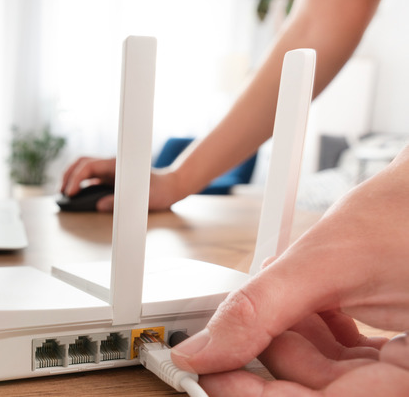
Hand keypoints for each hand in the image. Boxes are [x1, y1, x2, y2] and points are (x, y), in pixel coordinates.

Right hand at [59, 156, 183, 211]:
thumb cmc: (157, 191)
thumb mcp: (141, 200)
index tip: (70, 193)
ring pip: (83, 167)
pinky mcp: (109, 177)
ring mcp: (109, 170)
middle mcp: (110, 164)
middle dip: (68, 175)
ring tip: (65, 194)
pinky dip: (79, 183)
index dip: (76, 179)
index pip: (89, 166)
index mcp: (116, 165)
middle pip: (81, 162)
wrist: (168, 187)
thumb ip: (120, 202)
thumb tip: (99, 206)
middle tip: (62, 193)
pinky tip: (76, 195)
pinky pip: (90, 176)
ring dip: (72, 177)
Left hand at [170, 146, 408, 394]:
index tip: (209, 373)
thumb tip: (204, 350)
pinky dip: (312, 329)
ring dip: (289, 335)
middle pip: (318, 392)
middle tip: (232, 327)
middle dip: (270, 353)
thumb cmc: (405, 212)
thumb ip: (259, 308)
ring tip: (280, 292)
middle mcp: (408, 378)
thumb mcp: (323, 261)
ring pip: (326, 374)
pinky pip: (343, 355)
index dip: (254, 394)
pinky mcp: (398, 345)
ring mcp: (405, 362)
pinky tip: (306, 300)